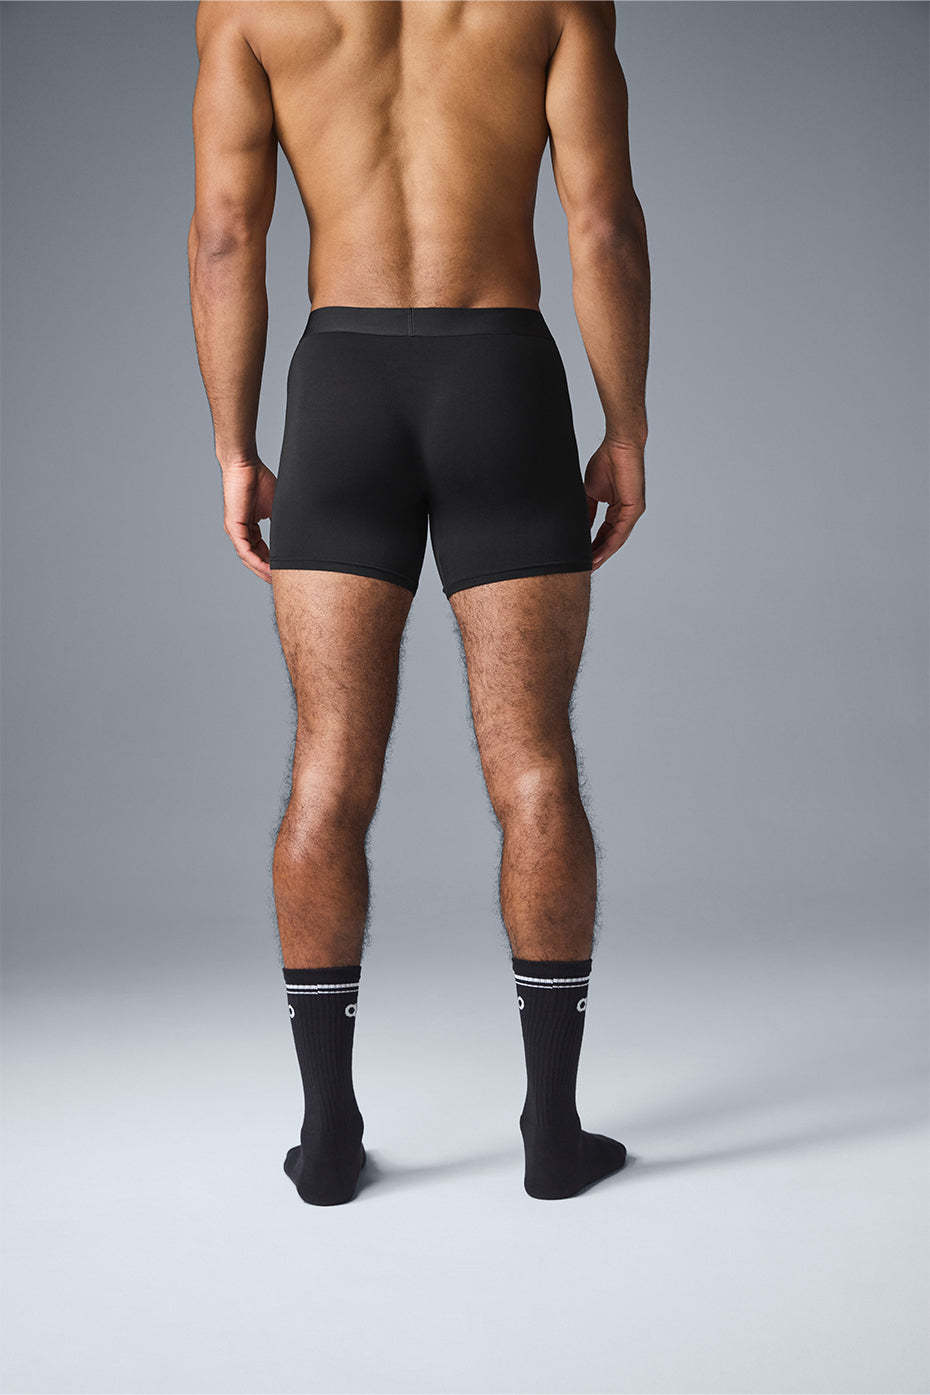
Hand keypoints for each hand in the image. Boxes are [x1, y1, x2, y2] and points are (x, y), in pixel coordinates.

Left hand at [221, 458, 275, 581]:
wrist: (246, 464)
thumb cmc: (259, 479)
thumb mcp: (276, 507)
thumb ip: (282, 523)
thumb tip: (296, 534)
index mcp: (249, 527)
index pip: (261, 551)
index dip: (272, 563)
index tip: (284, 572)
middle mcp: (240, 531)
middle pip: (254, 558)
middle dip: (267, 572)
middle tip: (280, 583)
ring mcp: (235, 530)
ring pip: (248, 558)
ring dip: (262, 570)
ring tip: (275, 580)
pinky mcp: (234, 526)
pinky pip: (245, 550)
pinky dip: (256, 561)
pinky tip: (267, 568)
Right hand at [584, 438, 645, 569]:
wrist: (619, 445)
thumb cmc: (606, 461)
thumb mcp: (590, 491)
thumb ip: (587, 510)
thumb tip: (579, 528)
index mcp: (617, 509)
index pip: (604, 533)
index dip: (592, 546)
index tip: (580, 558)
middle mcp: (626, 513)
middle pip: (611, 541)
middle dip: (597, 555)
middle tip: (584, 569)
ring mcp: (632, 512)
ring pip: (617, 540)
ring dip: (603, 554)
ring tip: (590, 566)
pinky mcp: (635, 508)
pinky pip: (621, 531)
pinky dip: (609, 544)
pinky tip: (599, 554)